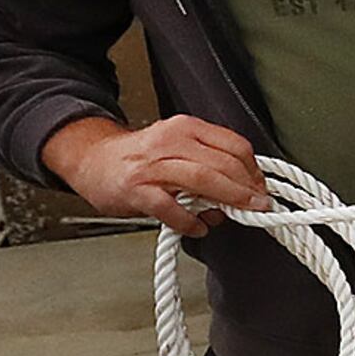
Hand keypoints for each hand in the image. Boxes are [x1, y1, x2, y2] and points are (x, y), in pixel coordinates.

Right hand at [41, 114, 265, 234]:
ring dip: (228, 200)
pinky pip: (171, 208)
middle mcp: (171, 142)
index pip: (234, 145)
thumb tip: (242, 190)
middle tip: (258, 206)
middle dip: (247, 188)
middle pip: (223, 163)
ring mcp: (153, 166)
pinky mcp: (137, 190)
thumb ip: (208, 163)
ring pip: (202, 180)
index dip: (254, 170)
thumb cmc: (140, 159)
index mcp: (186, 128)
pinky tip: (198, 227)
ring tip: (238, 214)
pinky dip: (190, 221)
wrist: (93, 161)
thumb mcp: (178, 148)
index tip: (261, 188)